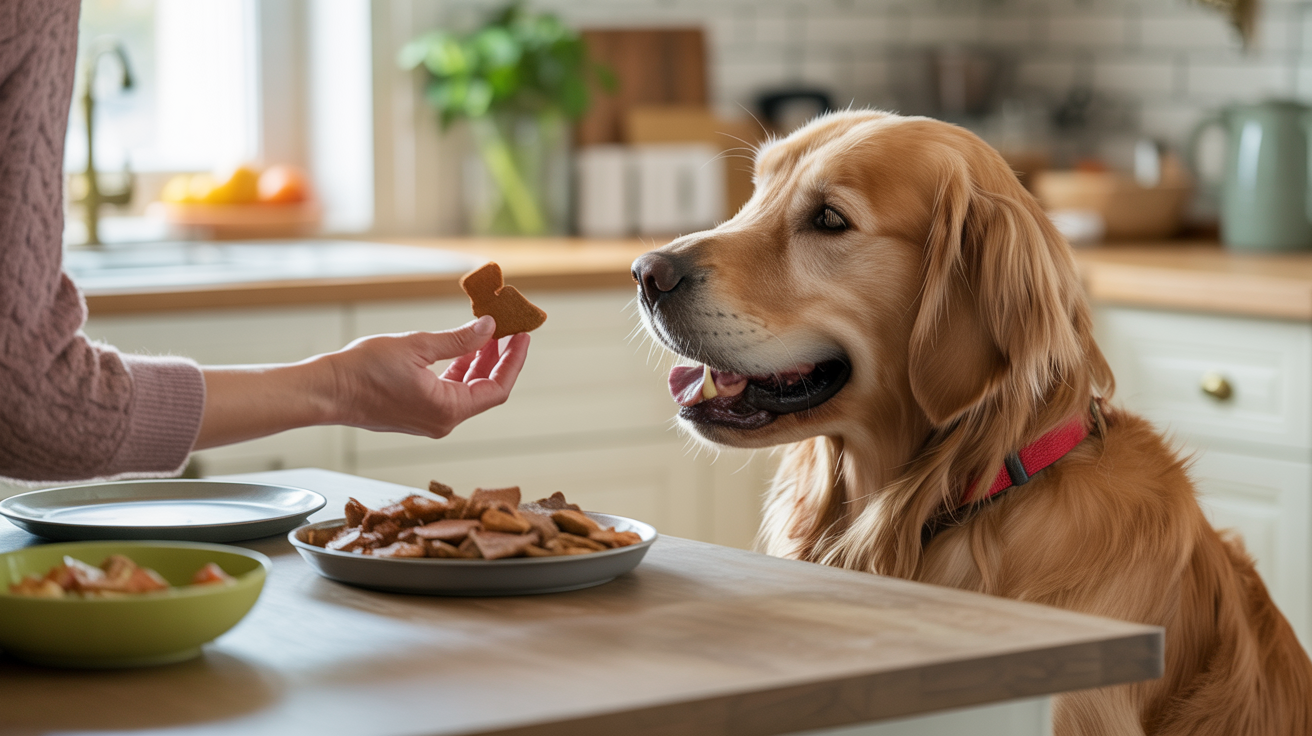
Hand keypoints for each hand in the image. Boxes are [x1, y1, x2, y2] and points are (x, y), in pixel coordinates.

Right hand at [323, 315, 529, 437]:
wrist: (326, 390)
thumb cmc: (364, 370)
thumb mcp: (418, 345)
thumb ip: (458, 339)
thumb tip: (488, 327)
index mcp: (448, 410)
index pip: (498, 388)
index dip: (513, 361)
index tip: (522, 336)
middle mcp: (443, 421)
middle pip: (484, 389)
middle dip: (498, 358)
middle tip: (507, 328)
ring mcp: (429, 419)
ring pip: (466, 389)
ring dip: (478, 361)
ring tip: (487, 331)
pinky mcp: (416, 412)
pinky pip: (448, 391)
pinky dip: (458, 369)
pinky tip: (462, 346)